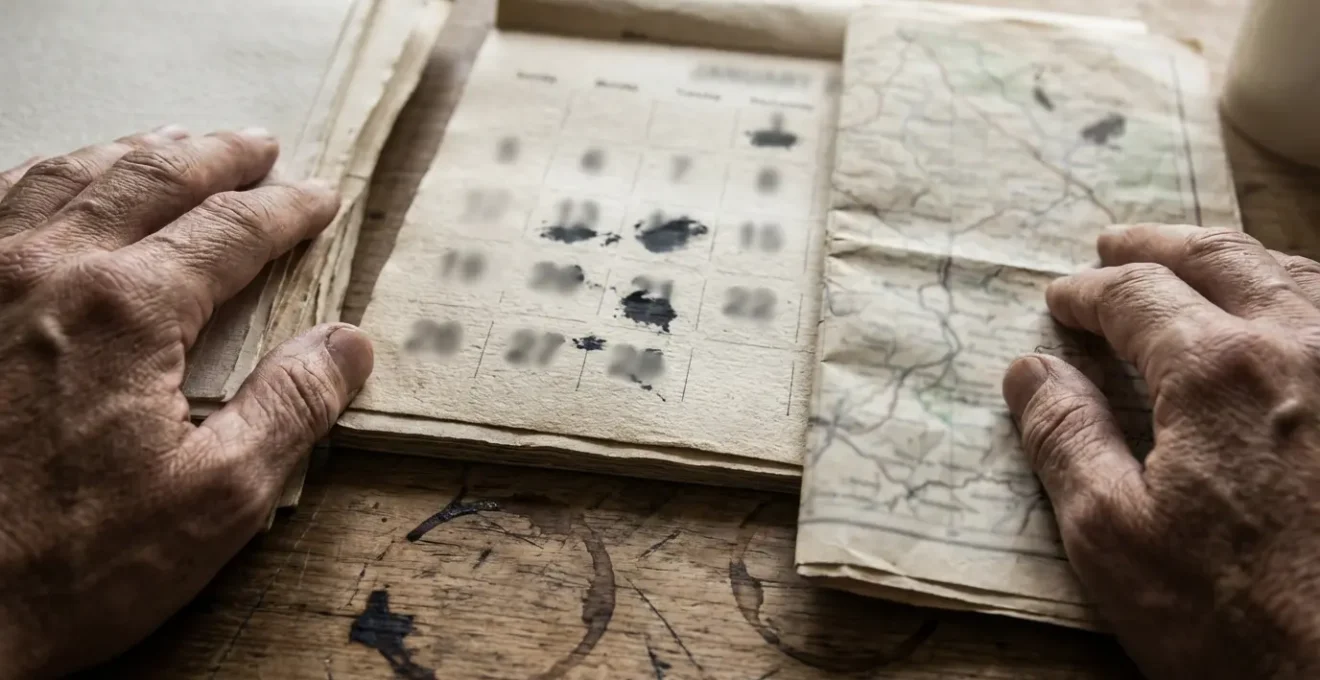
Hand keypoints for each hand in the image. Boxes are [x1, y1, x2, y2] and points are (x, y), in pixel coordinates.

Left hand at [0, 127, 372, 677]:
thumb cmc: (60, 566)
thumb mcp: (214, 502)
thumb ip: (290, 409)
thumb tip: (348, 343)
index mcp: (126, 309)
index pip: (230, 230)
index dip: (285, 210)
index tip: (321, 198)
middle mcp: (44, 269)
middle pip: (147, 176)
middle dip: (213, 154)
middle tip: (257, 145)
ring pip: (62, 175)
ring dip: (130, 151)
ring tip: (171, 142)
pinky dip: (40, 176)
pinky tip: (54, 185)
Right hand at [1005, 224, 1319, 679]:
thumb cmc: (1237, 621)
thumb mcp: (1112, 539)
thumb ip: (1065, 438)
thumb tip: (1029, 368)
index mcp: (1218, 369)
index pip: (1137, 297)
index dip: (1089, 292)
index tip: (1059, 301)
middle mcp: (1306, 344)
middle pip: (1223, 260)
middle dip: (1158, 246)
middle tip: (1116, 244)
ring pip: (1299, 274)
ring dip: (1235, 259)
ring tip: (1196, 265)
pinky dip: (1302, 293)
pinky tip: (1289, 315)